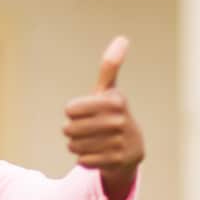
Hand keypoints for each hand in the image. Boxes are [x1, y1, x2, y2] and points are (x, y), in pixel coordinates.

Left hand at [63, 36, 143, 199]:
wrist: (130, 150)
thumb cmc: (112, 116)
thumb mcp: (109, 92)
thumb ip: (110, 67)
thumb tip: (122, 38)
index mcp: (115, 101)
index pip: (70, 110)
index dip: (72, 113)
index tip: (86, 113)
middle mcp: (119, 121)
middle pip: (69, 129)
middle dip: (72, 131)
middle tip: (87, 131)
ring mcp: (119, 142)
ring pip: (74, 146)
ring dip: (77, 146)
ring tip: (92, 142)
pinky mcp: (116, 162)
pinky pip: (83, 161)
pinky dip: (85, 160)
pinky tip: (98, 155)